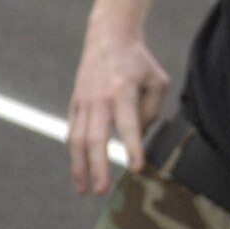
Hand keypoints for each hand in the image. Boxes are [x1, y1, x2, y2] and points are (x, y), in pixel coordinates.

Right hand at [67, 27, 168, 195]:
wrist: (108, 38)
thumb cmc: (137, 63)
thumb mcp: (157, 81)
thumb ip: (151, 111)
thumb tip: (139, 138)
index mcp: (123, 90)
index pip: (128, 124)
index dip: (132, 146)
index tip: (136, 168)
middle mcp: (99, 98)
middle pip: (95, 137)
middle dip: (98, 166)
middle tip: (102, 190)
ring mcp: (84, 102)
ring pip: (77, 139)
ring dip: (79, 167)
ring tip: (84, 190)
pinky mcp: (75, 105)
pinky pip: (73, 133)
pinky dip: (76, 154)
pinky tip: (80, 172)